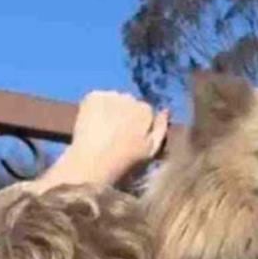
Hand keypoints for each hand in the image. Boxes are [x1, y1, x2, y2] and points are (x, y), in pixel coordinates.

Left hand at [34, 91, 169, 189]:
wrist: (92, 163)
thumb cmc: (125, 162)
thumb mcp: (151, 151)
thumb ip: (161, 129)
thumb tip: (165, 111)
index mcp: (146, 111)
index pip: (145, 111)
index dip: (138, 125)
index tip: (130, 138)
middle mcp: (130, 97)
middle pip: (130, 102)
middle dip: (125, 114)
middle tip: (115, 135)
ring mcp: (110, 95)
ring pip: (113, 99)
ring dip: (111, 109)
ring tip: (103, 130)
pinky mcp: (92, 96)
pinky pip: (97, 98)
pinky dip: (96, 108)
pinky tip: (93, 123)